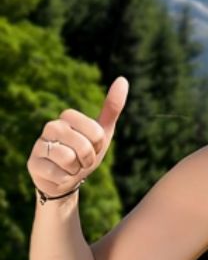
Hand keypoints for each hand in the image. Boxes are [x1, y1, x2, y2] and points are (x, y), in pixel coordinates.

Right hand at [27, 76, 127, 196]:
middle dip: (89, 157)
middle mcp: (50, 128)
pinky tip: (59, 174)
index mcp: (67, 118)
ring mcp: (39, 145)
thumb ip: (112, 108)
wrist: (66, 180)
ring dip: (76, 168)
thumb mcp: (102, 132)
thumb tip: (122, 79)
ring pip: (67, 158)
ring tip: (71, 166)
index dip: (98, 141)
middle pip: (82, 144)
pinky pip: (57, 173)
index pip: (93, 129)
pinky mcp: (32, 163)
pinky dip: (64, 177)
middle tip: (83, 159)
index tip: (94, 145)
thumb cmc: (85, 153)